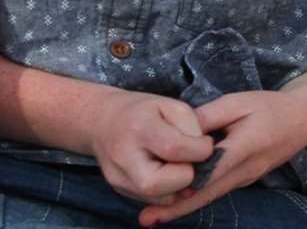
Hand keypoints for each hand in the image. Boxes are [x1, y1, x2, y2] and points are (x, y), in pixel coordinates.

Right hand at [84, 89, 214, 206]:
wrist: (101, 121)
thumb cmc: (141, 111)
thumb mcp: (170, 105)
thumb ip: (192, 127)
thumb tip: (205, 156)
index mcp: (139, 128)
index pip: (176, 149)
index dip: (200, 149)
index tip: (203, 143)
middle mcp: (124, 157)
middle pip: (168, 184)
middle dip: (187, 173)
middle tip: (187, 157)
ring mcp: (119, 178)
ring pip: (165, 199)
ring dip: (179, 184)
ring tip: (173, 163)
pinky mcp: (120, 191)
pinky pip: (156, 201)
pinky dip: (167, 190)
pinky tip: (162, 171)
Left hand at [137, 91, 306, 226]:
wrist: (302, 118)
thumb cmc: (269, 106)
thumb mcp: (237, 102)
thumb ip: (207, 116)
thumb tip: (179, 132)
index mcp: (243, 148)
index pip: (208, 172)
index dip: (182, 186)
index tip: (159, 198)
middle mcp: (244, 171)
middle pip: (206, 194)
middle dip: (176, 209)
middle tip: (147, 220)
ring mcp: (246, 178)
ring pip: (211, 196)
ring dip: (184, 207)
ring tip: (156, 217)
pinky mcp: (245, 178)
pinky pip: (218, 190)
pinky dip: (197, 197)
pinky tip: (178, 200)